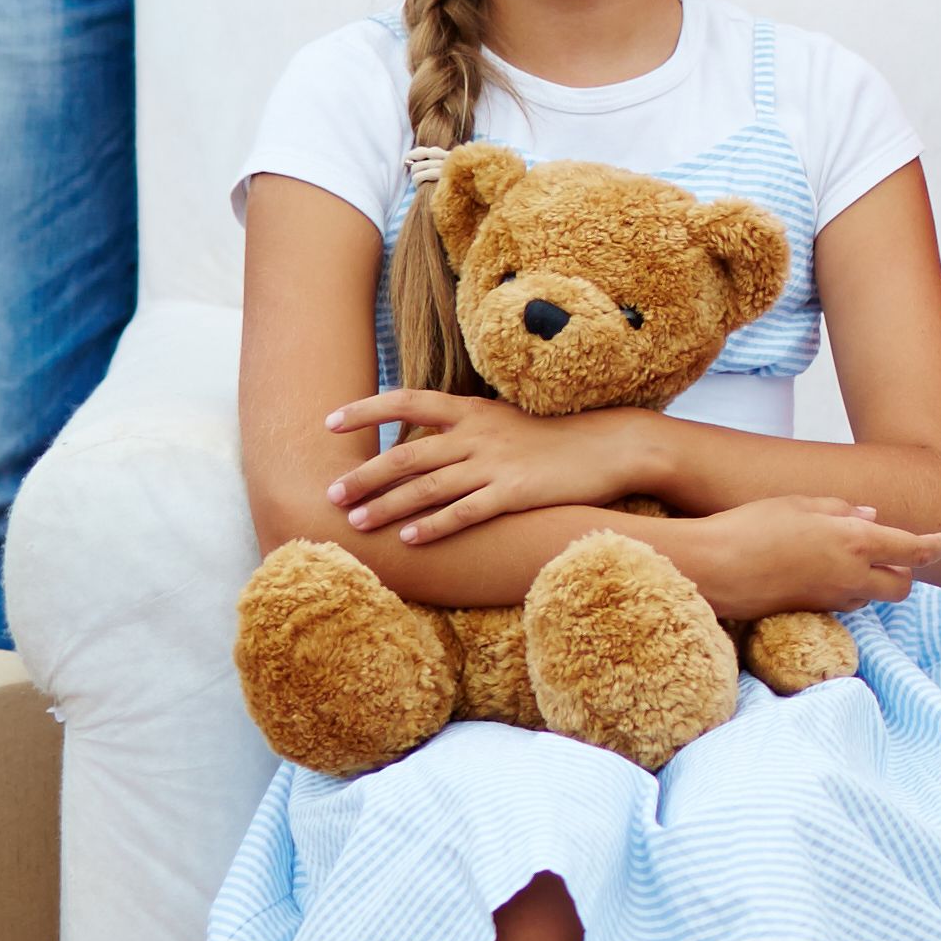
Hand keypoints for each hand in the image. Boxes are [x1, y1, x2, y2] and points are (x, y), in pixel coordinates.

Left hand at [324, 389, 657, 541]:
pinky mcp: (517, 492)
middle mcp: (478, 433)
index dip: (366, 410)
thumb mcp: (504, 421)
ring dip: (388, 506)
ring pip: (428, 486)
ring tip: (356, 522)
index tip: (328, 422)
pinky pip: (466, 512)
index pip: (406, 399)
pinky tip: (410, 540)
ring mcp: (496, 463)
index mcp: (472, 410)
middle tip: (330, 494)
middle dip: (364, 475)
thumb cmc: (554, 437)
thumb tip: (418, 443)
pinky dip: (435, 526)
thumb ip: (462, 429)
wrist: (611, 445)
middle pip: (407, 453)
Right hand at [686, 501, 940, 619]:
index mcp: (856, 542)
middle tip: (892, 555)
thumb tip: (870, 516)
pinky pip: (843, 604)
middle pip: (900, 588)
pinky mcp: (811, 613)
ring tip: (852, 560)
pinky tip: (824, 573)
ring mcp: (831, 599)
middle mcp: (851, 576)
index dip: (935, 546)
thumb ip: (841, 510)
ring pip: (871, 598)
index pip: (913, 550)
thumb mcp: (800, 504)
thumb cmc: (753, 525)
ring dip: (873, 583)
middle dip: (904, 573)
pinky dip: (847, 591)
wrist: (713, 567)